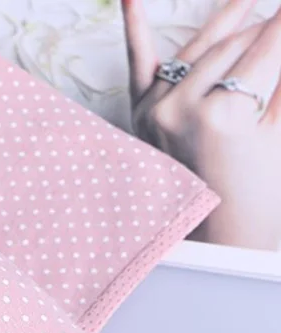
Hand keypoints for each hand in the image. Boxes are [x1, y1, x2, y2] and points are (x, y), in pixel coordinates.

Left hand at [122, 0, 280, 248]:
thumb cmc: (254, 194)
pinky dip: (136, 30)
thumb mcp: (276, 134)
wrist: (211, 240)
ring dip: (229, 23)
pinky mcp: (139, 117)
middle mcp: (179, 108)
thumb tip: (277, 37)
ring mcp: (154, 111)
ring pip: (199, 48)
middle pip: (235, 45)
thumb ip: (280, 83)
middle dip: (266, 29)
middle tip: (277, 20)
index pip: (269, 45)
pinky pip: (139, 66)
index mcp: (221, 115)